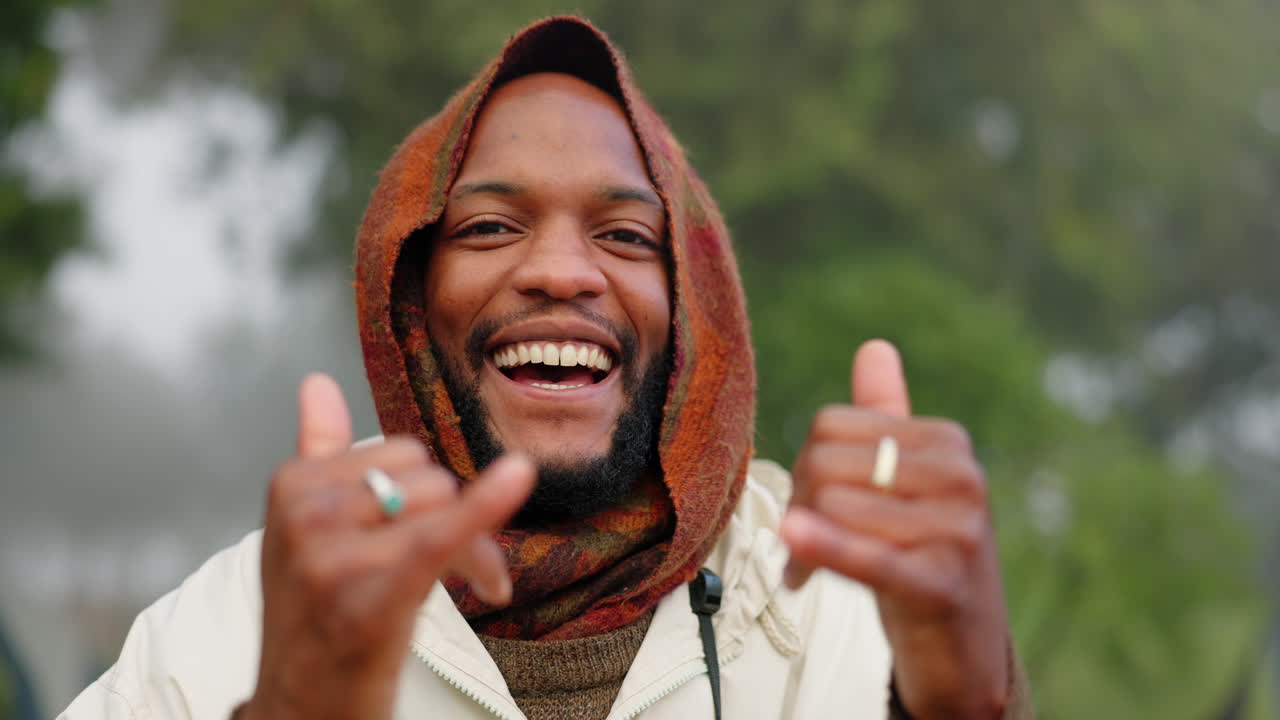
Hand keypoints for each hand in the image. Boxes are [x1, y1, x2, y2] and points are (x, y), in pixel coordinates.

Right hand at [241, 373, 534, 719]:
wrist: (303, 707)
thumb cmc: (315, 615)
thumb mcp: (303, 528)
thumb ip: (319, 450)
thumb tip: (318, 383)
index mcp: (292, 484)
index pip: (399, 451)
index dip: (430, 491)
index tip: (431, 533)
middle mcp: (306, 514)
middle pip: (427, 476)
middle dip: (454, 516)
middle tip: (449, 570)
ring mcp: (332, 556)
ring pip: (444, 504)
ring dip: (470, 548)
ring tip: (452, 588)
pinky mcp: (371, 594)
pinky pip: (442, 531)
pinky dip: (486, 505)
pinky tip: (518, 476)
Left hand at [780, 340, 1009, 718]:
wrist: (965, 649)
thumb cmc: (921, 555)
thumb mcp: (906, 484)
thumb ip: (887, 417)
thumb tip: (874, 347)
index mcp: (946, 442)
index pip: (829, 427)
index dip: (803, 469)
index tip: (809, 511)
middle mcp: (961, 476)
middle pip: (826, 464)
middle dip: (798, 507)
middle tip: (801, 548)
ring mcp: (960, 530)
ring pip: (833, 507)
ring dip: (802, 548)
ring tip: (808, 571)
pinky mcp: (943, 584)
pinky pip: (869, 557)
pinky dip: (828, 551)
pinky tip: (795, 557)